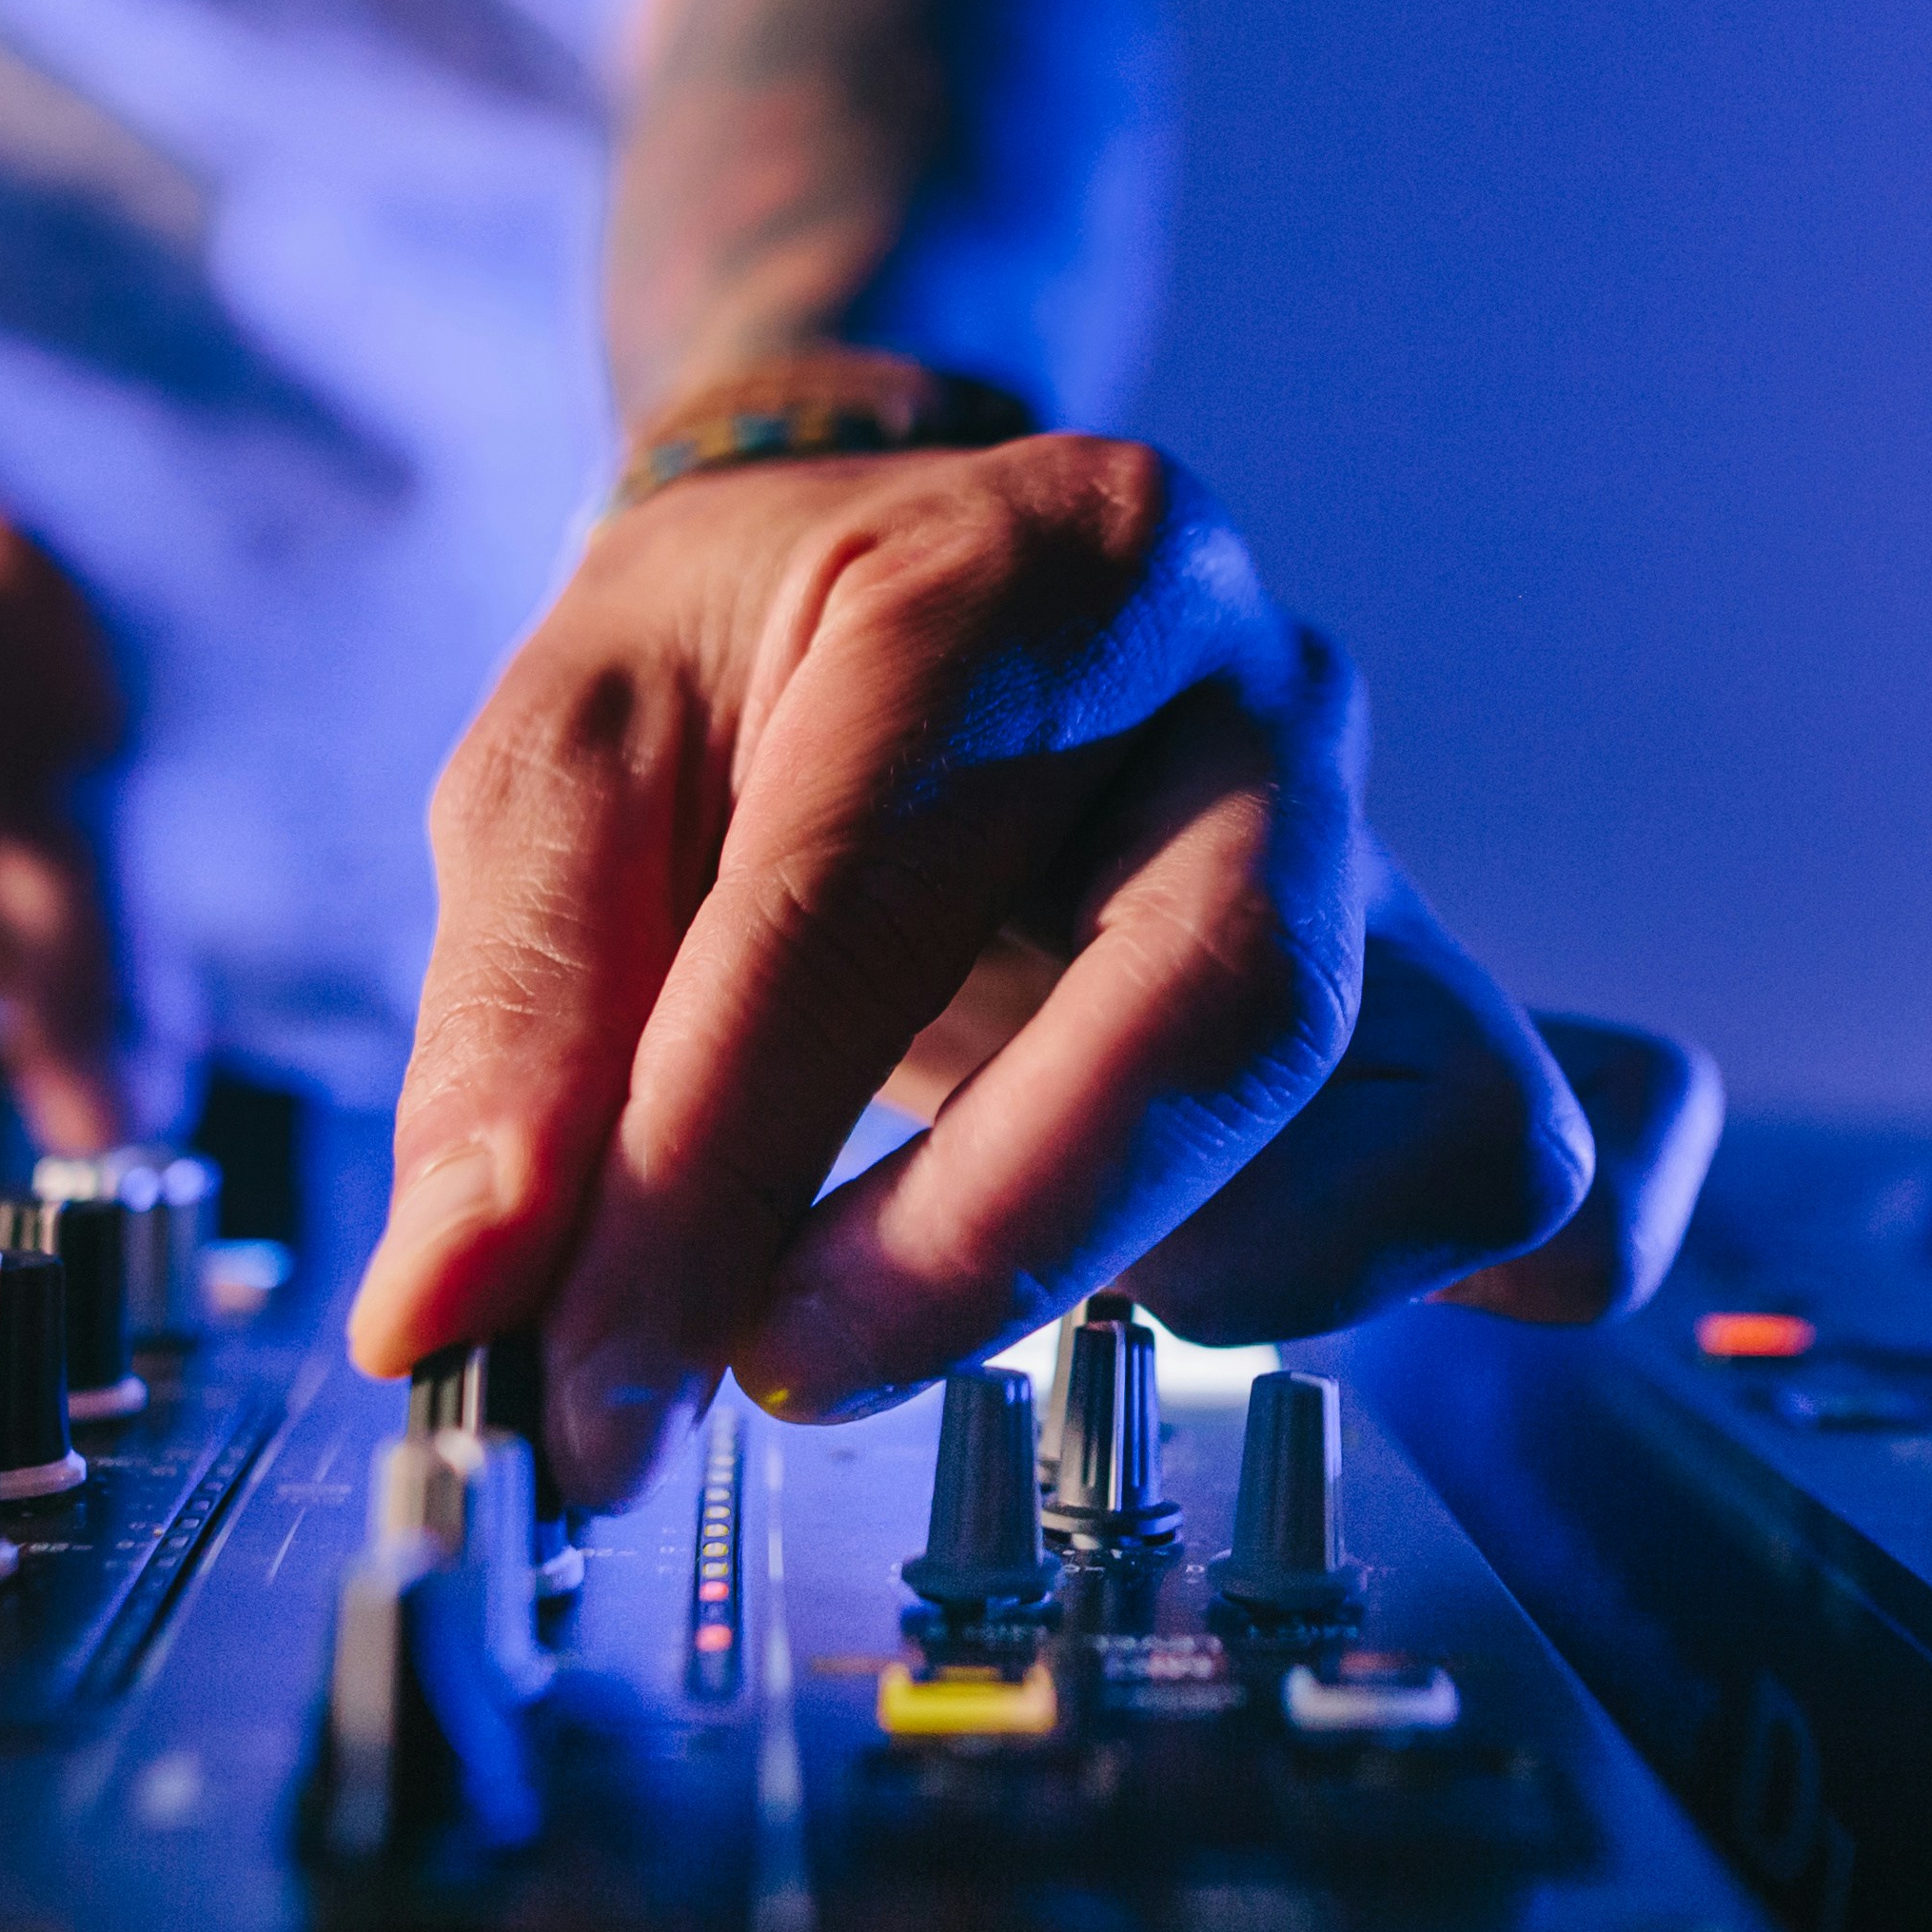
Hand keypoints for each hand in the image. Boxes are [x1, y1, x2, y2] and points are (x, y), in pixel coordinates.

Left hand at [349, 433, 1673, 1504]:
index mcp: (1030, 559)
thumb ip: (510, 1031)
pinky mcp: (1452, 994)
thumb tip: (455, 1317)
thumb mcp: (563, 766)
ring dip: (1116, 1279)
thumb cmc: (742, 671)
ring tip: (901, 1284)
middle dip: (993, 1239)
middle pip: (1214, 994)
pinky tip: (1127, 1275)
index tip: (585, 1371)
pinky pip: (1477, 1180)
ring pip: (1348, 1122)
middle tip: (785, 1372)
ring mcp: (1385, 843)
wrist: (919, 578)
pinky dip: (1302, 1286)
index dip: (710, 1155)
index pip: (865, 874)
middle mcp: (1258, 680)